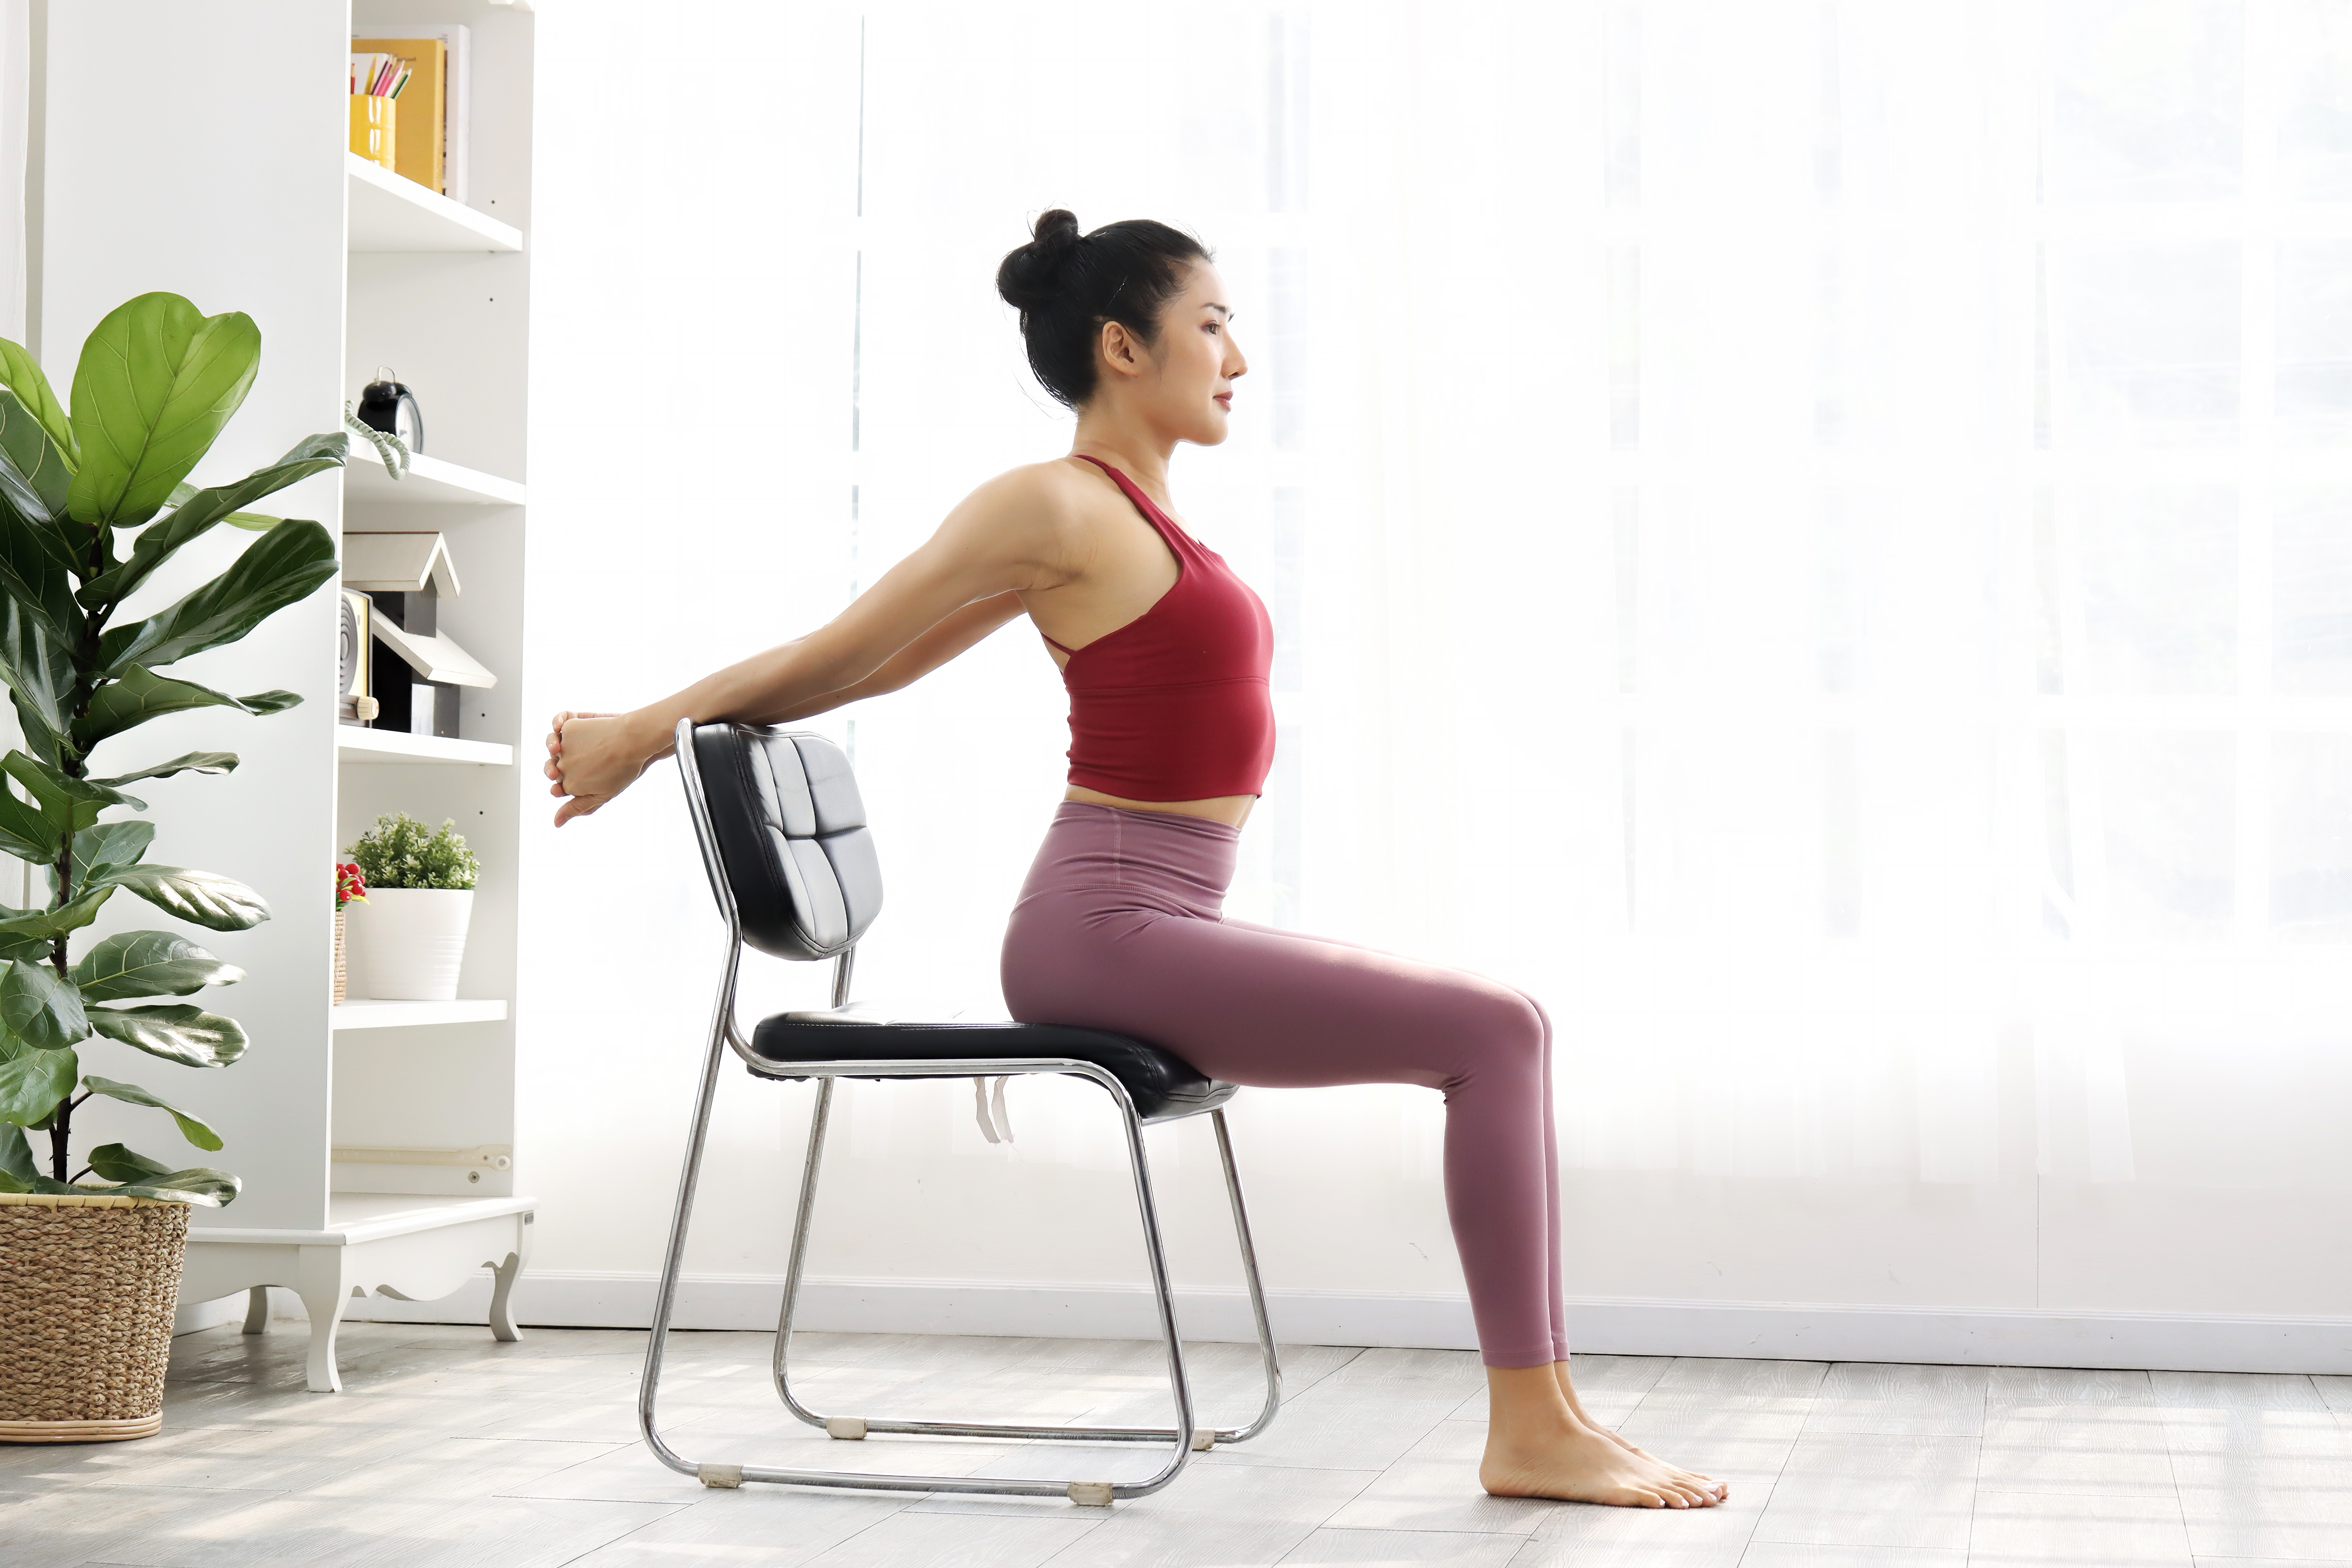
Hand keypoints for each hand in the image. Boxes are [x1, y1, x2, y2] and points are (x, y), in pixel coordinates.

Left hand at [546, 711, 648, 825]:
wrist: (640, 741)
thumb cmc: (624, 768)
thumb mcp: (603, 792)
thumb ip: (578, 807)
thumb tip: (556, 824)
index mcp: (575, 776)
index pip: (557, 782)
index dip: (555, 785)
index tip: (556, 789)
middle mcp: (570, 757)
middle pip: (551, 762)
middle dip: (550, 768)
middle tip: (553, 772)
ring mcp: (571, 738)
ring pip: (552, 741)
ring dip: (551, 745)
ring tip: (555, 748)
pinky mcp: (576, 721)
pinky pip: (560, 719)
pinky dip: (557, 721)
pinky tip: (559, 727)